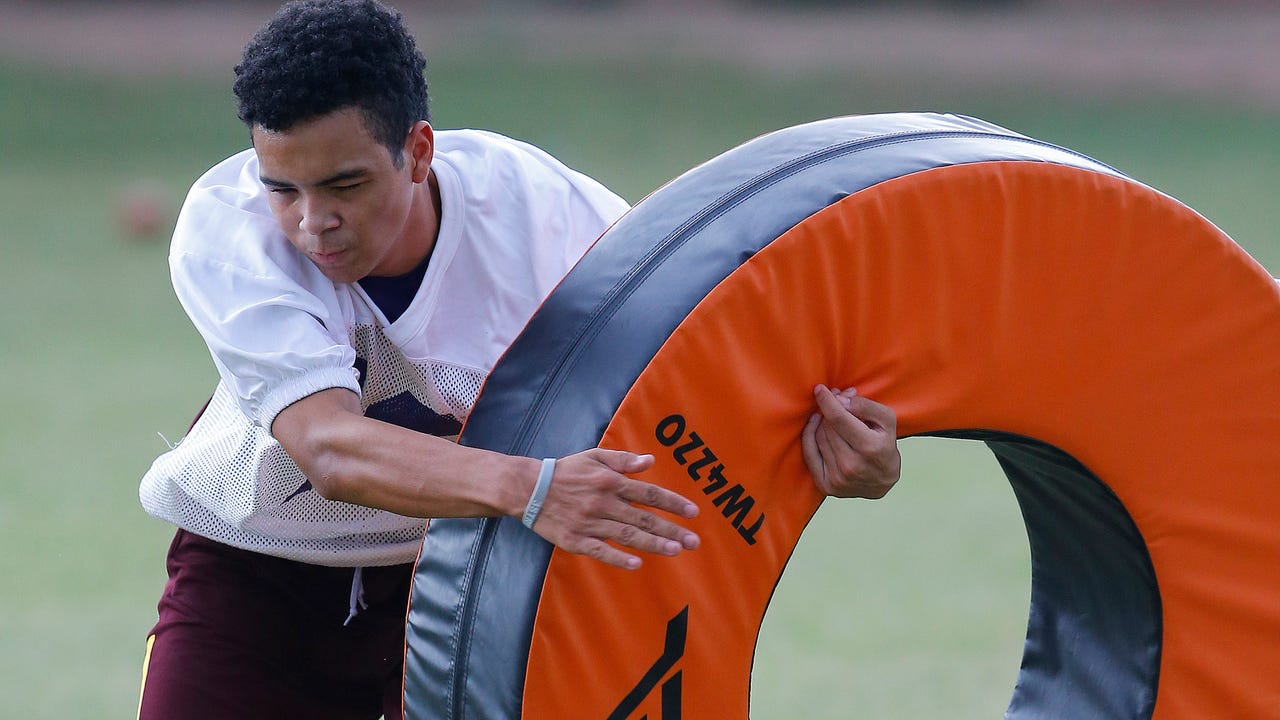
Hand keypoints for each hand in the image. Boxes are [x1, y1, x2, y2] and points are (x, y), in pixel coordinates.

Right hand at [525, 448, 699, 569]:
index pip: (649, 493)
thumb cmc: (566, 471)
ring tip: (676, 551)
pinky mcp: (575, 540)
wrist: (528, 489)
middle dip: (672, 529)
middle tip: (694, 541)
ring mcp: (589, 523)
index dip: (672, 503)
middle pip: (643, 518)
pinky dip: (618, 558)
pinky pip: (600, 551)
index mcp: (610, 481)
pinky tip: (637, 564)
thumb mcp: (594, 456)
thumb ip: (623, 459)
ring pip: (627, 536)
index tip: (693, 513)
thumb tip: (650, 461)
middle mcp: (603, 502)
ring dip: (653, 544)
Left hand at [801, 385, 900, 498]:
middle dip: (829, 410)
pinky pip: (808, 453)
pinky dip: (809, 435)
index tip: (819, 389)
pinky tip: (816, 425)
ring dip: (821, 422)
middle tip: (835, 402)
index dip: (826, 401)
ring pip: (818, 437)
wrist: (882, 483)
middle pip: (827, 426)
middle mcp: (852, 466)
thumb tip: (840, 399)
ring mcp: (838, 478)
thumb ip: (865, 405)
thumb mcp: (886, 420)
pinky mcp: (826, 486)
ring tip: (831, 417)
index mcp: (870, 448)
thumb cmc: (884, 445)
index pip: (838, 418)